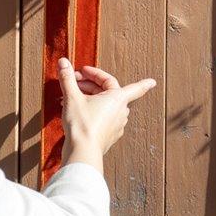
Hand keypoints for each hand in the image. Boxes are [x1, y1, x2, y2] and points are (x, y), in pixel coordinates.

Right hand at [58, 58, 155, 172]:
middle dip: (90, 83)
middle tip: (74, 80)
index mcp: (117, 98)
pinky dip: (91, 109)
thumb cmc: (82, 125)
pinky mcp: (108, 136)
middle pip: (108, 90)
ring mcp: (116, 125)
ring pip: (104, 103)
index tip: (153, 81)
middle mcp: (121, 112)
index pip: (136, 88)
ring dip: (89, 96)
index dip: (144, 84)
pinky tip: (76, 110)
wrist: (82, 153)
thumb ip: (68, 78)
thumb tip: (63, 62)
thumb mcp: (72, 97)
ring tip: (71, 95)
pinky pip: (102, 116)